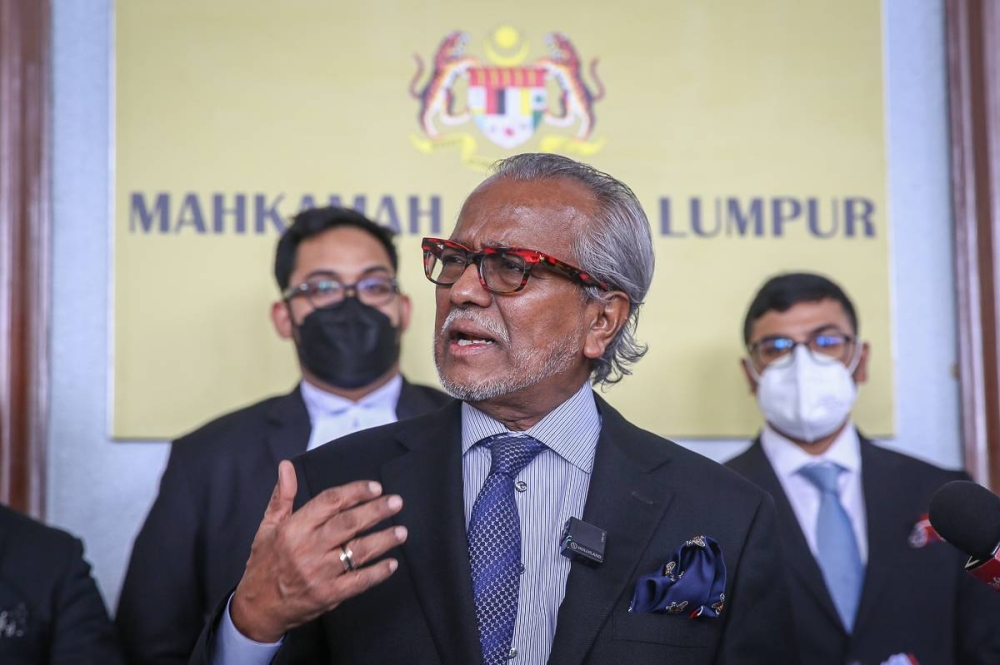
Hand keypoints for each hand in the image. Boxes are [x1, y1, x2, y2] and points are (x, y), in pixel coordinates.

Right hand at [230, 460, 406, 641]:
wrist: (257, 608)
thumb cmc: (264, 563)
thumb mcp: (267, 527)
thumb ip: (282, 496)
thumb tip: (286, 466)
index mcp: (294, 528)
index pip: (329, 502)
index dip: (355, 492)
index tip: (375, 488)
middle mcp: (307, 549)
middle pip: (348, 524)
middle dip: (376, 511)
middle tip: (397, 502)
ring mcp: (319, 573)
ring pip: (357, 552)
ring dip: (383, 540)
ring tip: (401, 531)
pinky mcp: (328, 595)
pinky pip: (358, 582)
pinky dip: (377, 573)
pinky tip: (391, 564)